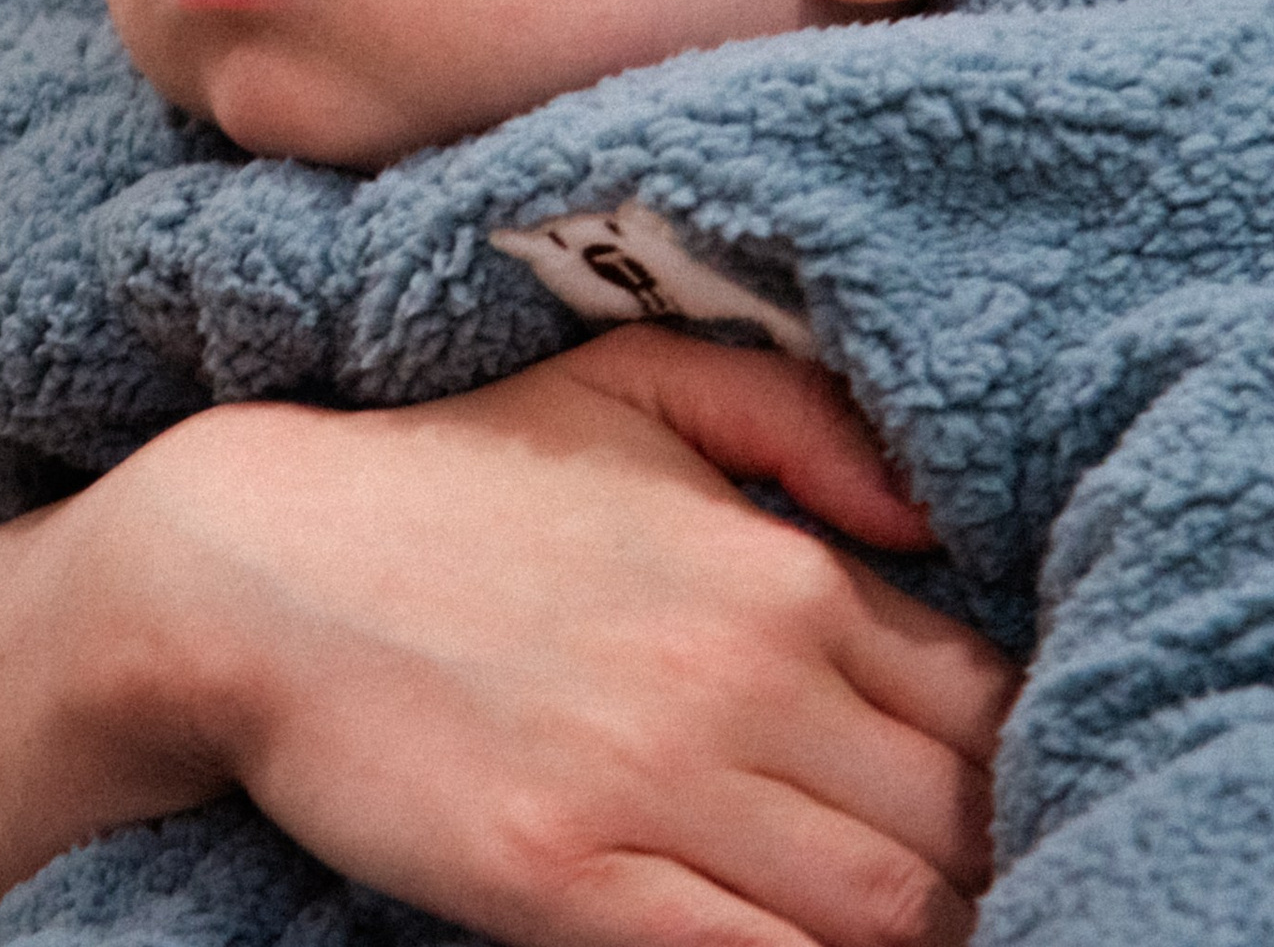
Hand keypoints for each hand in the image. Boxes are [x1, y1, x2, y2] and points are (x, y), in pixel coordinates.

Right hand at [0, 329, 1014, 946]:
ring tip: (906, 918)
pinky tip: (805, 943)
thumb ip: (792, 416)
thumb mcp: (622, 382)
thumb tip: (931, 516)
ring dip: (921, 925)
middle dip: (980, 860)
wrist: (259, 567)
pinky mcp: (572, 889)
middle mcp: (738, 678)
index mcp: (770, 567)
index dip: (1015, 762)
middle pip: (957, 825)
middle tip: (960, 871)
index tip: (986, 785)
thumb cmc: (453, 479)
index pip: (986, 702)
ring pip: (886, 915)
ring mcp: (654, 790)